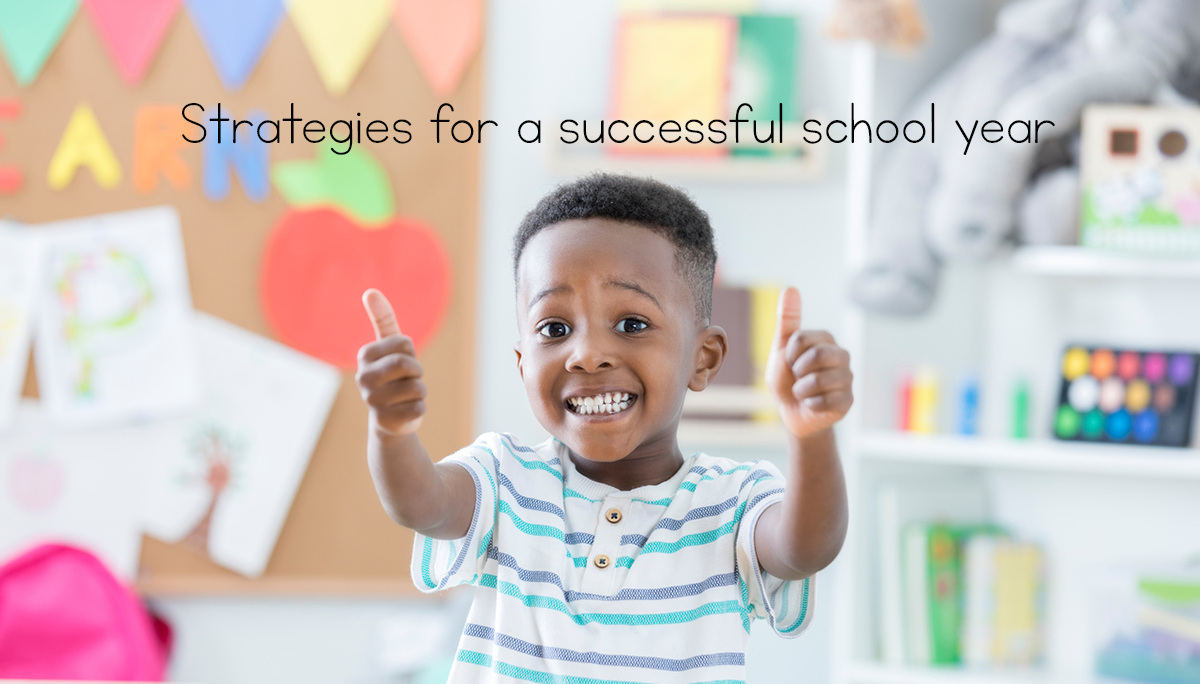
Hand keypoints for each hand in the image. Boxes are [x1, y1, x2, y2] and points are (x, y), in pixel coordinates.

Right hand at [355, 289, 425, 435]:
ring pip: (417, 387)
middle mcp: (363, 378)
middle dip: (416, 372)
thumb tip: (370, 292)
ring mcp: (373, 401)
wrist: (389, 418)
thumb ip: (383, 319)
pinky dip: (419, 408)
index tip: (400, 363)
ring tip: (405, 396)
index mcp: (365, 356)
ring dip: (419, 392)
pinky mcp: (386, 421)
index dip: (410, 353)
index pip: (405, 344)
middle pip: (408, 365)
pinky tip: (404, 412)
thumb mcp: (390, 347)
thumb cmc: (392, 376)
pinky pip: (419, 407)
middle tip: (406, 379)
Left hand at [765, 287, 853, 437]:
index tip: (789, 362)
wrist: (792, 412)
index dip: (789, 354)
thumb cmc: (787, 378)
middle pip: (818, 355)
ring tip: (803, 392)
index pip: (803, 338)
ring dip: (801, 390)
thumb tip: (791, 288)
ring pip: (820, 381)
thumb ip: (787, 319)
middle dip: (797, 371)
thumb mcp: (781, 348)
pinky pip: (824, 402)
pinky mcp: (848, 401)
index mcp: (826, 339)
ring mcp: (847, 379)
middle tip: (797, 377)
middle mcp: (842, 355)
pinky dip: (810, 405)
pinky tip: (812, 404)